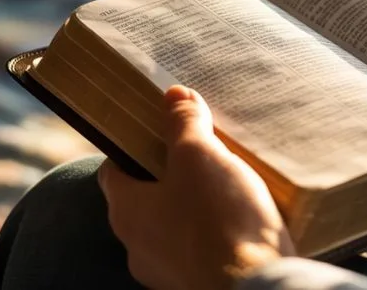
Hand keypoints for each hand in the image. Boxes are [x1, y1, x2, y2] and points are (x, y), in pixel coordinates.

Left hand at [98, 85, 294, 288]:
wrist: (252, 286)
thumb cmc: (218, 220)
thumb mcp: (200, 156)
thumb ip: (183, 123)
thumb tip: (174, 96)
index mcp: (126, 211)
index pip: (114, 171)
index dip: (134, 148)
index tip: (160, 133)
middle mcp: (137, 246)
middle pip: (146, 199)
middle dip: (171, 176)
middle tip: (202, 155)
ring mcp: (166, 271)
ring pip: (173, 227)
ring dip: (193, 208)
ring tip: (227, 187)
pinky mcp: (195, 283)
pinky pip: (198, 250)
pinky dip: (213, 234)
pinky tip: (239, 221)